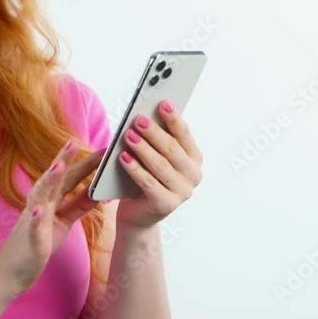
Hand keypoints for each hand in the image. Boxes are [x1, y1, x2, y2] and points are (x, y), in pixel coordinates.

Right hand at [0, 138, 105, 295]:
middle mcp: (40, 206)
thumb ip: (78, 205)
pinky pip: (33, 230)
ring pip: (40, 197)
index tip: (103, 149)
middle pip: (55, 180)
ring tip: (58, 165)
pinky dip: (36, 219)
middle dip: (64, 160)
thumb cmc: (38, 245)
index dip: (86, 164)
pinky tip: (39, 210)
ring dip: (49, 180)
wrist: (10, 273)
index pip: (70, 178)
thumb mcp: (63, 222)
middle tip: (74, 140)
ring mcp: (33, 222)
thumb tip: (96, 190)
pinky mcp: (31, 242)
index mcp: (51, 202)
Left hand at [115, 99, 202, 230]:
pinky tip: (123, 156)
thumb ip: (155, 139)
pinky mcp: (166, 205)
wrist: (139, 215)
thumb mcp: (153, 157)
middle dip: (154, 132)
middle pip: (172, 149)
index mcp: (194, 159)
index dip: (173, 118)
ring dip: (143, 148)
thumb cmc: (145, 178)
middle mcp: (193, 175)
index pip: (184, 135)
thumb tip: (146, 114)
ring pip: (160, 165)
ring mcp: (182, 192)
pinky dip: (135, 168)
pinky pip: (148, 183)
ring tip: (128, 135)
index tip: (162, 102)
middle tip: (138, 119)